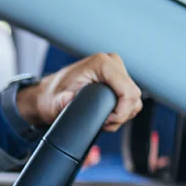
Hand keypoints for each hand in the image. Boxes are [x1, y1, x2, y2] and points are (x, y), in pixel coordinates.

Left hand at [16, 52, 142, 131]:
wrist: (51, 94)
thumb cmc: (53, 96)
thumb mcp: (54, 102)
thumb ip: (60, 102)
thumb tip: (68, 100)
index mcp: (101, 63)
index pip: (128, 91)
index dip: (121, 112)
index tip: (106, 121)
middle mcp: (112, 62)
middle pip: (133, 96)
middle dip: (121, 115)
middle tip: (103, 123)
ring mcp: (117, 70)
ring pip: (134, 99)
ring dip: (122, 114)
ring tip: (103, 119)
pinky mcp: (119, 79)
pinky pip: (131, 99)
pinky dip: (122, 111)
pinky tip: (107, 114)